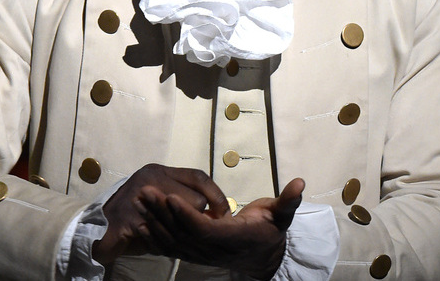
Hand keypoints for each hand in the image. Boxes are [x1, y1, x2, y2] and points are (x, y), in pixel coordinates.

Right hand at [92, 164, 229, 267]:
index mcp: (158, 170)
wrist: (95, 225)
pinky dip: (160, 243)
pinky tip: (161, 247)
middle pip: (193, 200)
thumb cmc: (132, 210)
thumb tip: (213, 206)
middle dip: (196, 218)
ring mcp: (137, 199)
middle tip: (202, 229)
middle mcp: (148, 180)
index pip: (197, 177)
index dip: (215, 195)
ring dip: (182, 231)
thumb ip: (179, 193)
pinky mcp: (126, 221)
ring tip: (183, 239)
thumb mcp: (156, 192)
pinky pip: (157, 234)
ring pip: (180, 219)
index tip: (223, 212)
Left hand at [138, 177, 304, 278]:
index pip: (205, 229)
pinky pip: (171, 248)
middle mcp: (214, 250)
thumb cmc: (270, 230)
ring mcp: (202, 255)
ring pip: (173, 241)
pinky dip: (155, 237)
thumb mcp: (282, 214)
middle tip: (145, 191)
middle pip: (182, 233)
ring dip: (154, 221)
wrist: (263, 256)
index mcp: (232, 238)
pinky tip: (140, 224)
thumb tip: (300, 183)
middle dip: (162, 212)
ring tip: (138, 200)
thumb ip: (288, 200)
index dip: (187, 215)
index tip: (170, 197)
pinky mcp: (194, 254)